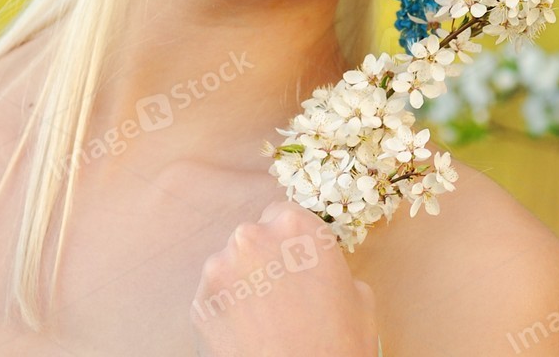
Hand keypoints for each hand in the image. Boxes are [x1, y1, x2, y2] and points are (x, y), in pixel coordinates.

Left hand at [189, 198, 379, 356]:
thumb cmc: (336, 346)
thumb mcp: (360, 296)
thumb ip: (331, 266)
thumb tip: (320, 271)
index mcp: (296, 228)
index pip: (282, 214)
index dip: (289, 240)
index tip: (294, 260)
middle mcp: (252, 238)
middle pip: (253, 238)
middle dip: (264, 260)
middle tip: (282, 296)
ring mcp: (219, 270)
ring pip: (229, 267)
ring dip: (243, 284)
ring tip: (264, 320)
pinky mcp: (199, 304)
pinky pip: (215, 298)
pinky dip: (226, 312)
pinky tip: (247, 334)